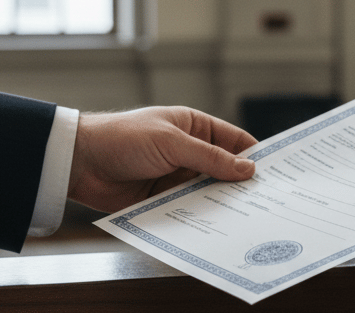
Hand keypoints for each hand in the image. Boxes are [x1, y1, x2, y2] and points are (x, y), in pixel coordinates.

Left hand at [68, 107, 256, 212]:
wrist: (79, 162)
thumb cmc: (123, 138)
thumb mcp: (172, 143)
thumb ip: (210, 158)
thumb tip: (247, 169)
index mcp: (194, 127)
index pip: (234, 141)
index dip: (254, 155)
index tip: (275, 173)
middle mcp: (189, 152)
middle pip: (225, 170)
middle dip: (241, 184)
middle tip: (266, 201)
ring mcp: (177, 176)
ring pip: (209, 192)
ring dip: (221, 203)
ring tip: (246, 218)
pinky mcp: (164, 199)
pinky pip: (189, 208)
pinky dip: (201, 217)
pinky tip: (217, 227)